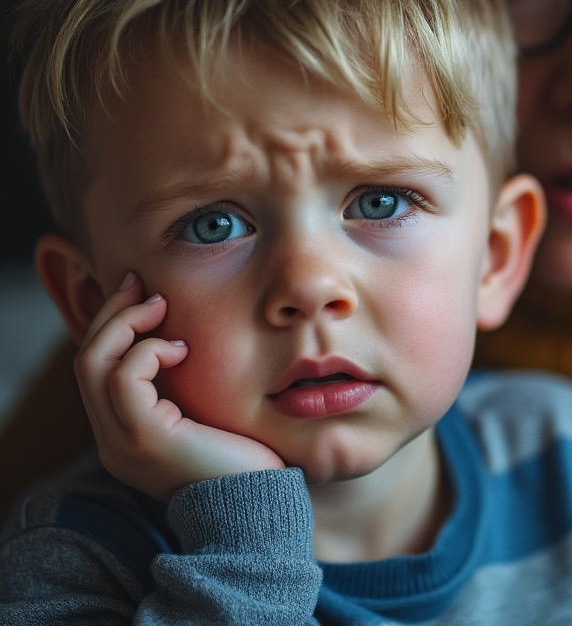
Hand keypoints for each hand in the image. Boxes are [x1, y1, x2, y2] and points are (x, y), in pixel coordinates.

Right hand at [74, 272, 285, 501]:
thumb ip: (186, 390)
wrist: (260, 510)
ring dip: (124, 325)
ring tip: (159, 306)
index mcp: (125, 435)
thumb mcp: (207, 417)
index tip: (141, 295)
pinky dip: (147, 351)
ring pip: (93, 365)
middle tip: (141, 286)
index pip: (96, 373)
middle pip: (85, 363)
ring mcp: (123, 443)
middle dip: (111, 316)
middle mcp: (113, 441)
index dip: (111, 329)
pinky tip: (181, 349)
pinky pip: (125, 379)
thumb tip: (187, 342)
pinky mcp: (146, 440)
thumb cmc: (246, 462)